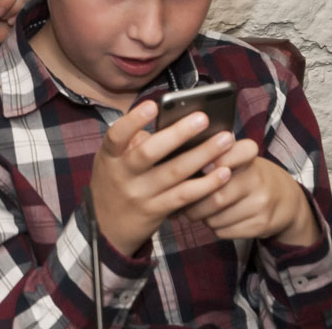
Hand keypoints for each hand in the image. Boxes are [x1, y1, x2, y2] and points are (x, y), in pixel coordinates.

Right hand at [90, 100, 234, 255]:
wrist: (106, 227)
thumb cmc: (114, 181)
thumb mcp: (112, 160)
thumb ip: (133, 142)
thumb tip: (168, 124)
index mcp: (110, 156)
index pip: (116, 135)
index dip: (133, 120)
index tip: (153, 105)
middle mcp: (123, 174)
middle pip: (150, 153)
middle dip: (178, 134)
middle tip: (203, 118)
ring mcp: (140, 195)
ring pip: (174, 173)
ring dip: (202, 155)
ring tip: (225, 140)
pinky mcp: (157, 211)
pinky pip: (184, 196)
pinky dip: (205, 184)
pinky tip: (223, 172)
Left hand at [181, 142, 320, 245]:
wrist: (286, 198)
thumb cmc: (248, 173)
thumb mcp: (237, 156)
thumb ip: (213, 153)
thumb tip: (180, 161)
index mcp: (247, 155)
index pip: (224, 157)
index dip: (207, 163)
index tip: (195, 168)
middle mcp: (256, 179)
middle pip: (215, 196)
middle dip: (193, 203)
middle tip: (181, 202)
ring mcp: (261, 204)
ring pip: (216, 217)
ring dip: (201, 217)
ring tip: (196, 211)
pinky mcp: (262, 225)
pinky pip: (225, 231)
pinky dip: (213, 227)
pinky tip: (215, 219)